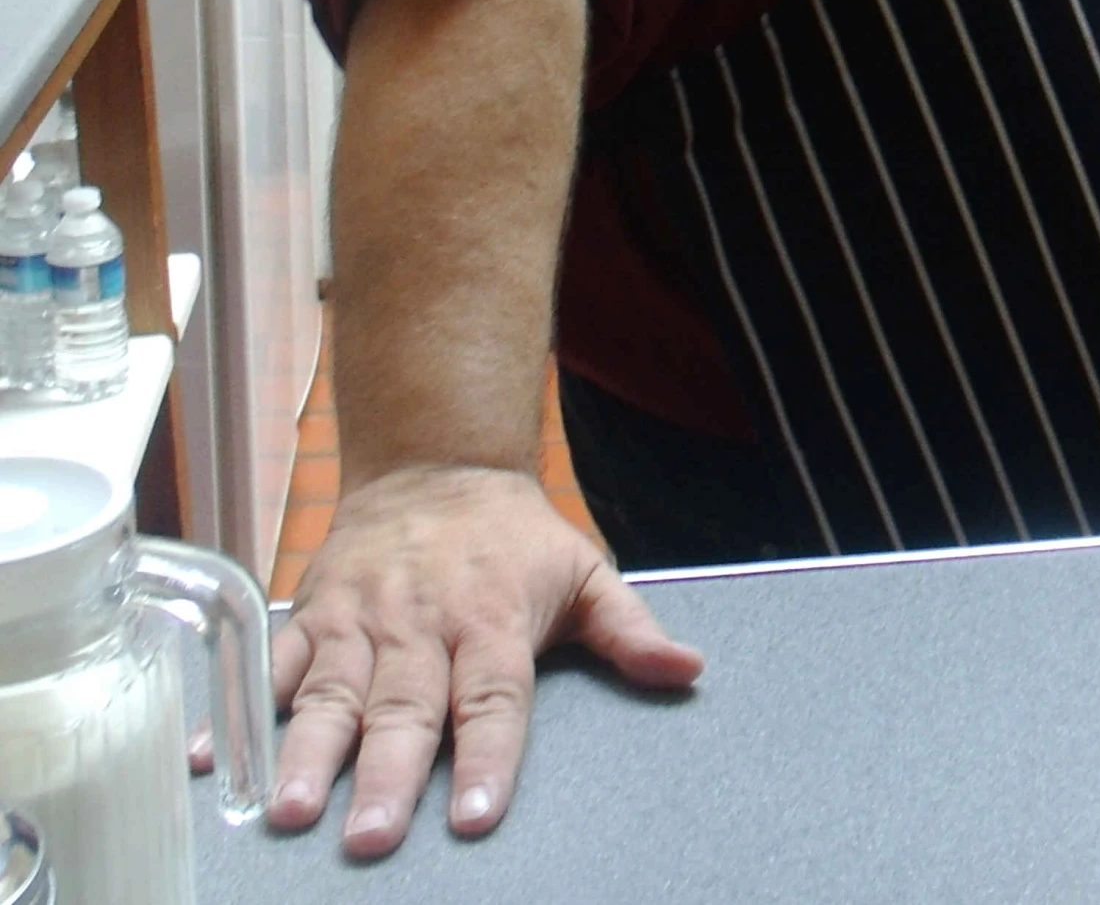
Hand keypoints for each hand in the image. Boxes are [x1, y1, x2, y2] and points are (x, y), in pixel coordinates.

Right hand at [261, 465, 702, 857]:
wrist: (434, 458)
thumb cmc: (512, 534)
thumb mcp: (583, 570)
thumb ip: (629, 629)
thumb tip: (688, 670)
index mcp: (490, 620)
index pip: (492, 699)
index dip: (487, 757)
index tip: (478, 816)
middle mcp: (421, 623)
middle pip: (405, 708)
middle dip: (386, 776)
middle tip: (371, 840)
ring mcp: (359, 619)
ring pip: (331, 693)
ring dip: (307, 753)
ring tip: (289, 810)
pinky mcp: (312, 613)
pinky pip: (271, 666)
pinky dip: (237, 712)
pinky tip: (211, 759)